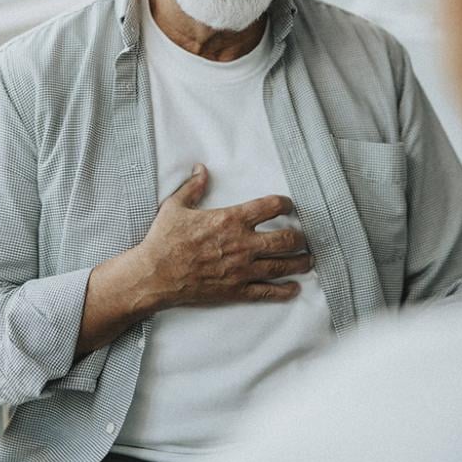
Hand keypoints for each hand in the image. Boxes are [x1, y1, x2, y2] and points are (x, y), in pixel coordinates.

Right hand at [75, 164, 310, 356]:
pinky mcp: (237, 290)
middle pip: (286, 239)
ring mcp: (242, 269)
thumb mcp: (175, 207)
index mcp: (231, 220)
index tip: (289, 206)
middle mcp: (243, 244)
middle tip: (303, 237)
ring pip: (283, 265)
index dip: (285, 204)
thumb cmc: (163, 240)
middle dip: (299, 238)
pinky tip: (294, 288)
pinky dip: (285, 290)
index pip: (270, 207)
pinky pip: (268, 291)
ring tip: (308, 260)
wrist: (154, 275)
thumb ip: (193, 187)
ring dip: (300, 262)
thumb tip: (200, 169)